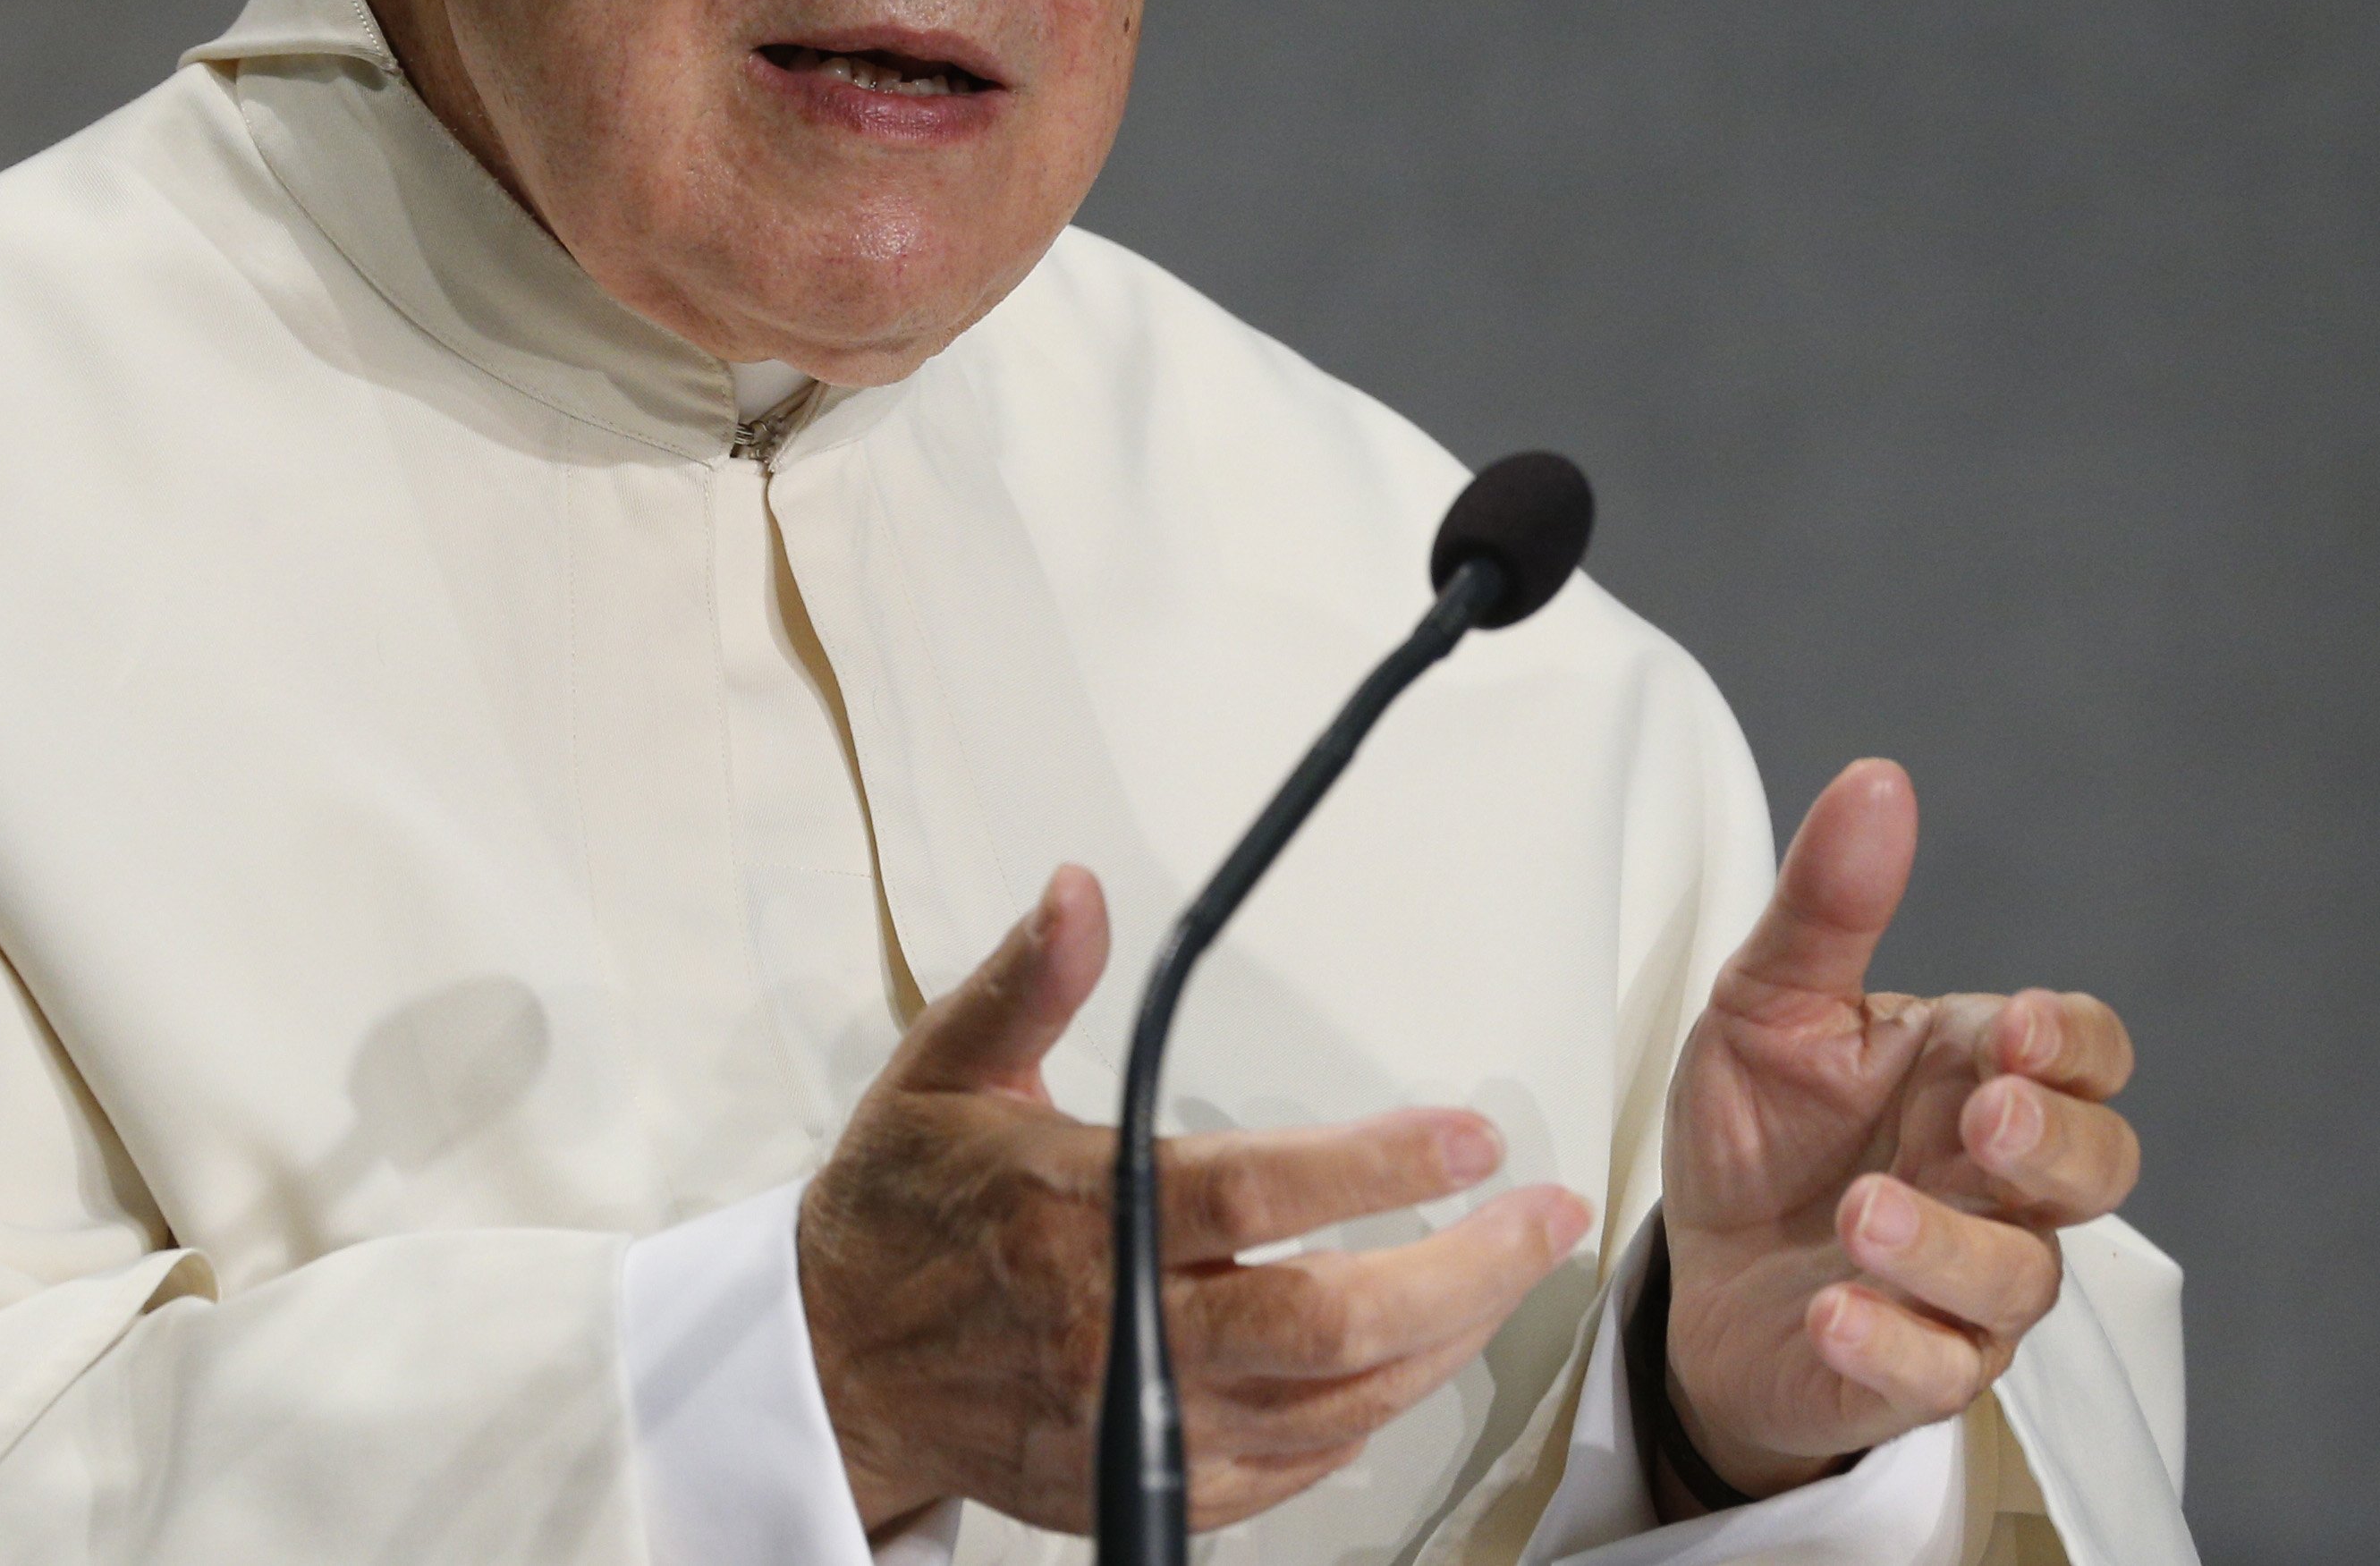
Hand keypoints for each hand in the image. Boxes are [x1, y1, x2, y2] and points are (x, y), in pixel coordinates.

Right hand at [797, 866, 1592, 1533]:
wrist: (834, 1364)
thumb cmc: (898, 1210)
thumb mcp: (945, 1069)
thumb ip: (1029, 983)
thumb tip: (1079, 891)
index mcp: (1080, 1216)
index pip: (1257, 1194)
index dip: (1375, 1166)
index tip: (1469, 1135)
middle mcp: (1120, 1331)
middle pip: (1328, 1324)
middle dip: (1462, 1274)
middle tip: (1545, 1223)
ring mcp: (1139, 1425)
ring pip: (1332, 1407)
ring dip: (1439, 1345)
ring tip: (1508, 1281)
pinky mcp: (1144, 1488)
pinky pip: (1289, 1473)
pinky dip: (1364, 1424)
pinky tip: (1408, 1369)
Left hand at [1658, 760, 2141, 1504]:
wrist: (1697, 1268)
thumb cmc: (1759, 1128)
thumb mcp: (1767, 1001)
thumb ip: (1826, 904)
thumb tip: (1878, 777)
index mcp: (1972, 1075)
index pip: (2084, 1053)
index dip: (2070, 1042)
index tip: (2010, 1028)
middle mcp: (1994, 1183)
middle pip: (2096, 1167)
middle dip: (2052, 1141)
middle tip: (1981, 1113)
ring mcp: (1966, 1286)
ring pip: (2021, 1280)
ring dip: (1950, 1247)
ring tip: (1863, 1211)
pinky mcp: (1910, 1369)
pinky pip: (1938, 1374)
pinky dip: (1892, 1343)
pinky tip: (1833, 1309)